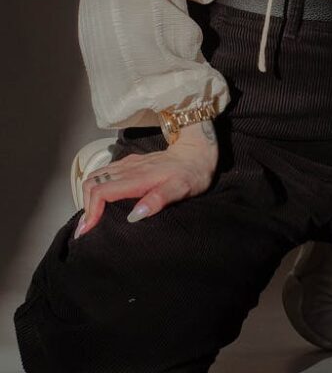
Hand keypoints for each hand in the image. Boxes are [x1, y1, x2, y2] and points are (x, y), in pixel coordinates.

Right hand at [74, 126, 218, 237]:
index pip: (101, 191)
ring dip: (88, 197)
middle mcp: (129, 168)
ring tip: (90, 219)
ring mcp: (129, 164)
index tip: (89, 230)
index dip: (91, 211)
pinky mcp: (131, 163)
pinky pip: (105, 173)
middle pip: (92, 184)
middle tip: (87, 229)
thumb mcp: (181, 189)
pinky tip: (101, 201)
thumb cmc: (192, 172)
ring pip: (96, 177)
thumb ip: (158, 200)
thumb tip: (134, 215)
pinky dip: (96, 188)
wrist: (197, 150)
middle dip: (86, 207)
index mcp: (138, 177)